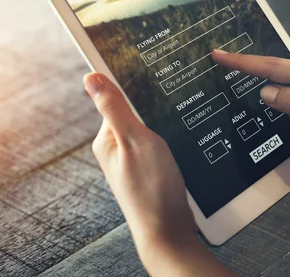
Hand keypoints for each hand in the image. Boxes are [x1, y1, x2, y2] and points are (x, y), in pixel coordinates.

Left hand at [83, 73, 196, 248]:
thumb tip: (91, 77)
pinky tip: (181, 146)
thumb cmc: (152, 188)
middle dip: (155, 110)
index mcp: (106, 140)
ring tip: (178, 132)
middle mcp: (116, 149)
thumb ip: (114, 108)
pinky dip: (170, 140)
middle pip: (136, 114)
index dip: (135, 87)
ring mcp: (133, 161)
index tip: (153, 79)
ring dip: (165, 126)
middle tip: (173, 112)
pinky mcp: (150, 170)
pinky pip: (159, 145)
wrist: (170, 230)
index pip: (116, 99)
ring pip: (151, 130)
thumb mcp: (135, 140)